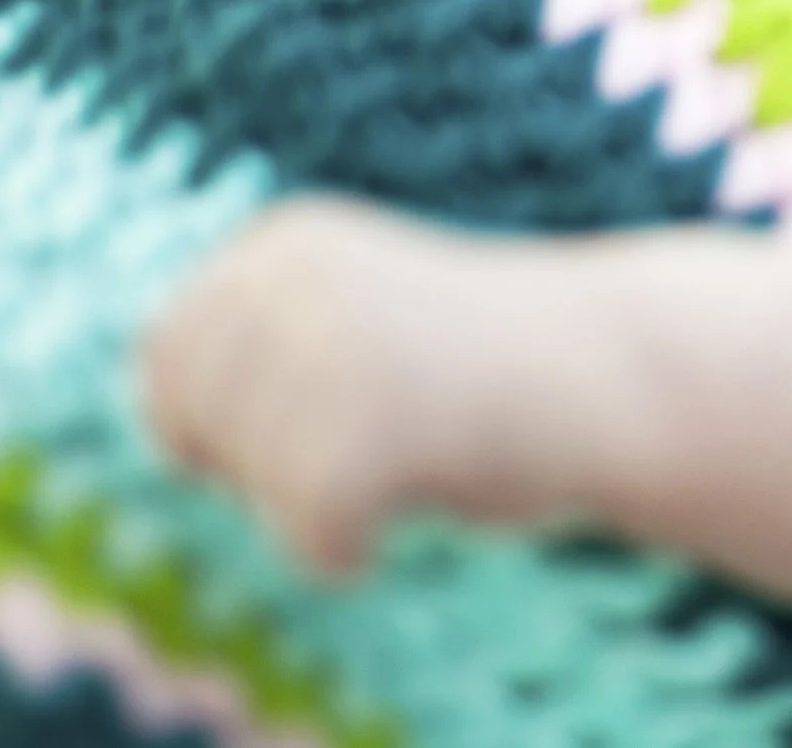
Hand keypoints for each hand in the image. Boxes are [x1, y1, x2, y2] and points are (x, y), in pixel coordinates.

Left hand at [141, 196, 474, 576]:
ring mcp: (332, 344)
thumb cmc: (498, 367)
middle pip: (190, 421)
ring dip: (315, 504)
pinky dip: (346, 550)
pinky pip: (309, 528)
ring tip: (417, 457)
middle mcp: (293, 276)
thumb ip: (268, 354)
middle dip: (258, 466)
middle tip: (376, 447)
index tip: (312, 427)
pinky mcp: (373, 419)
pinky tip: (420, 501)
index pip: (168, 355)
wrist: (629, 369)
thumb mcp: (360, 329)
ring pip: (252, 481)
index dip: (216, 422)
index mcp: (285, 242)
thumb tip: (162, 430)